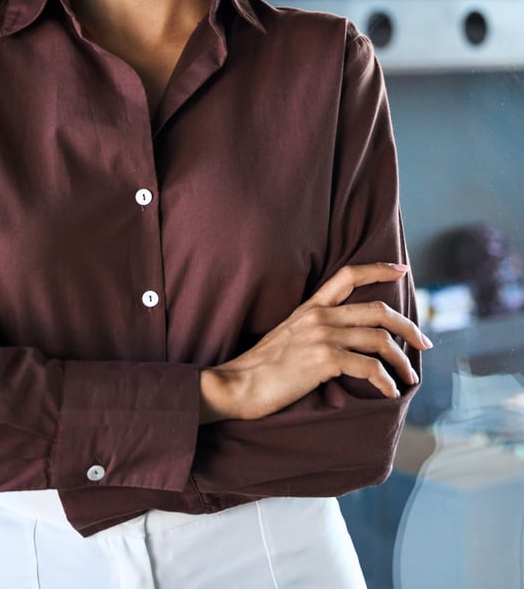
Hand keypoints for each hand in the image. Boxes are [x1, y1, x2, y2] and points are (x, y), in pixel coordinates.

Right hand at [200, 262, 430, 423]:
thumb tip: (343, 340)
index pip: (348, 274)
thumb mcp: (288, 336)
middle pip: (377, 309)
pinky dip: (385, 379)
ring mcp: (321, 336)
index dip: (378, 269)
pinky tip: (389, 391)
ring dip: (401, 360)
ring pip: (379, 338)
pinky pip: (368, 366)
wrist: (237, 385)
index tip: (401, 269)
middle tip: (423, 342)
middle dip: (407, 326)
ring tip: (409, 378)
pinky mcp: (322, 360)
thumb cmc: (261, 367)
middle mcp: (319, 316)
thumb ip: (314, 330)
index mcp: (310, 307)